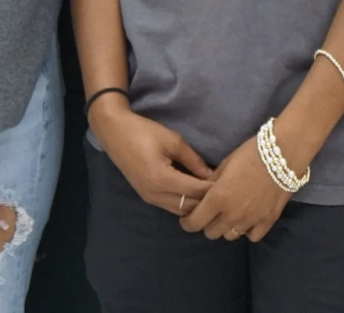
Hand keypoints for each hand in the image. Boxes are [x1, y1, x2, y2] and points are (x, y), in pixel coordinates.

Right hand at [86, 98, 212, 216]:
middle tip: (223, 190)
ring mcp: (149, 198)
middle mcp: (155, 195)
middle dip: (207, 200)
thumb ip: (194, 160)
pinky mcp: (146, 196)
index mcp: (162, 179)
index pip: (196, 191)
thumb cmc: (144, 132)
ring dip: (196, 204)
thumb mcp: (173, 141)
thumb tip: (212, 175)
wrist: (114, 132)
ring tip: (211, 193)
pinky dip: (184, 203)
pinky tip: (194, 192)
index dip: (214, 189)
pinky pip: (170, 206)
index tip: (229, 183)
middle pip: (189, 207)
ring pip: (180, 211)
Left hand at [180, 133, 289, 241]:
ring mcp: (251, 220)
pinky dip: (246, 230)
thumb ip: (212, 184)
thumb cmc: (250, 154)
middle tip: (209, 214)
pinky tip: (247, 219)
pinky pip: (251, 236)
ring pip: (230, 236)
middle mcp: (232, 214)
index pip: (195, 222)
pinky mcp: (268, 222)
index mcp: (218, 198)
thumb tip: (203, 194)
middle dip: (206, 224)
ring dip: (225, 227)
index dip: (188, 223)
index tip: (187, 219)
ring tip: (229, 215)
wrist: (283, 154)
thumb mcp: (224, 165)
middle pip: (211, 233)